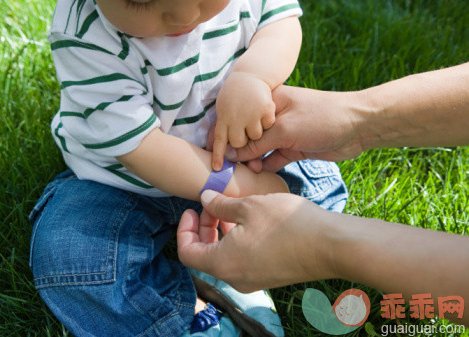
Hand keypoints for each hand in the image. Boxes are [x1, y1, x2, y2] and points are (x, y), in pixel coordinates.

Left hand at [177, 190, 335, 292]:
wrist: (330, 245)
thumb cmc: (287, 223)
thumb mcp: (248, 206)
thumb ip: (220, 205)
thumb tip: (204, 199)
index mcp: (223, 263)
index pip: (186, 252)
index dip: (184, 229)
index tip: (192, 209)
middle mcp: (235, 278)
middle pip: (205, 254)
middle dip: (204, 227)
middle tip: (212, 203)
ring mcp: (253, 279)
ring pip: (224, 256)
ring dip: (221, 232)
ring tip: (231, 207)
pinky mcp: (269, 276)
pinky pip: (242, 260)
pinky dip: (237, 240)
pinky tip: (250, 220)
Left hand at [211, 72, 275, 170]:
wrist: (250, 73)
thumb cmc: (237, 94)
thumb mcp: (226, 110)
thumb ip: (227, 130)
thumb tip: (228, 156)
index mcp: (224, 116)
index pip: (219, 138)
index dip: (218, 154)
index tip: (217, 167)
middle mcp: (235, 115)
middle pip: (238, 142)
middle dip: (243, 145)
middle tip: (247, 138)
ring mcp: (250, 112)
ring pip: (255, 136)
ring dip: (257, 133)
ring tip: (257, 119)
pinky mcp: (265, 108)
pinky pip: (268, 125)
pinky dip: (268, 121)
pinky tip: (267, 112)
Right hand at [227, 85, 366, 171]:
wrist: (358, 126)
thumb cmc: (320, 117)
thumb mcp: (285, 130)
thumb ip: (257, 144)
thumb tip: (231, 154)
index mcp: (269, 102)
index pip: (241, 119)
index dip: (227, 135)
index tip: (215, 153)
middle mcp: (274, 117)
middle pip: (249, 136)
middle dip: (238, 151)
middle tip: (227, 168)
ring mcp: (284, 133)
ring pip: (260, 149)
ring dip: (253, 161)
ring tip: (246, 173)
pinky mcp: (294, 148)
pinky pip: (274, 158)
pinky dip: (267, 166)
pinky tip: (259, 175)